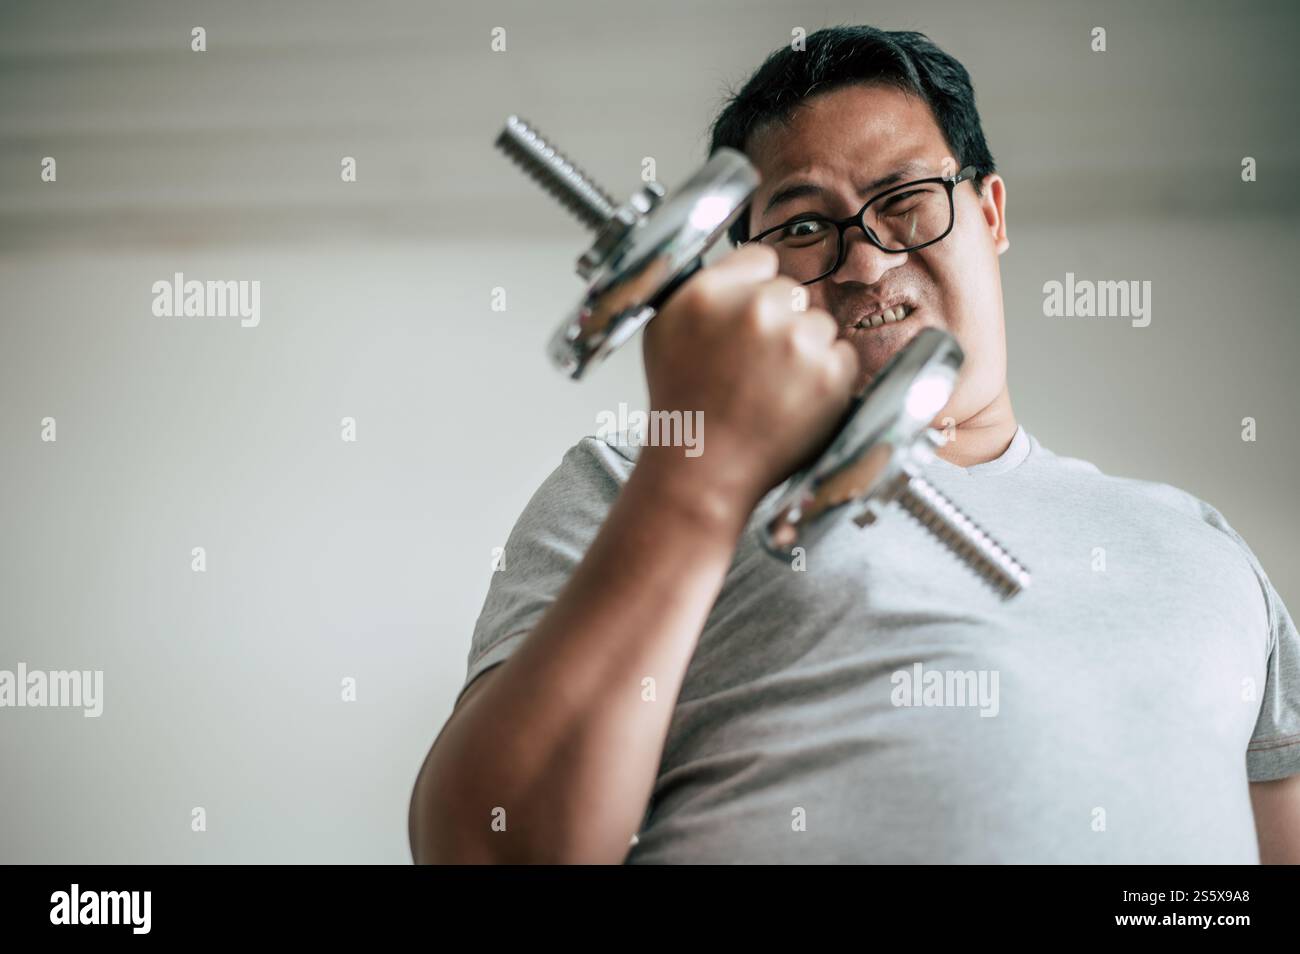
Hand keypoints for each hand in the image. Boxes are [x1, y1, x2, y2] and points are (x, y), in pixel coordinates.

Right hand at [639, 243, 859, 515]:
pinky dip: (826, 379)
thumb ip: (703, 289)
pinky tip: (793, 401)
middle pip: (792, 292)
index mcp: (709, 293)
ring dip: (804, 350)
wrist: (702, 468)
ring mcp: (798, 342)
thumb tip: (743, 266)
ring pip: (819, 324)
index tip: (749, 320)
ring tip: (772, 388)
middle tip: (755, 365)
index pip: (761, 259)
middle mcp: (756, 310)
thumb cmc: (683, 404)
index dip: (755, 290)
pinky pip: (843, 356)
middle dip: (780, 322)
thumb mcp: (664, 330)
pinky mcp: (830, 375)